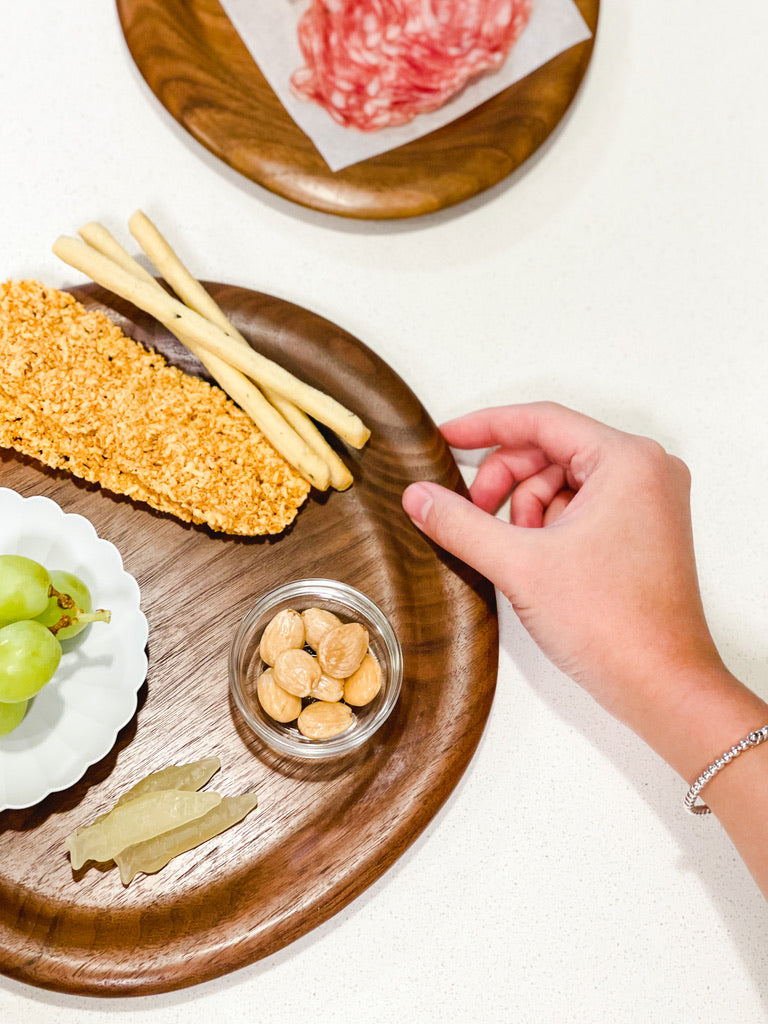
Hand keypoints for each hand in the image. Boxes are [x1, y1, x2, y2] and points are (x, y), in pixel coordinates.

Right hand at [402, 402, 720, 723]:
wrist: (661, 687)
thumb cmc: (615, 626)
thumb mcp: (520, 566)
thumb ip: (460, 523)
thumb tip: (418, 495)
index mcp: (628, 461)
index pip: (541, 420)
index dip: (484, 427)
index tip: (444, 438)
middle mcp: (645, 471)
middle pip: (549, 450)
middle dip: (504, 481)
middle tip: (469, 513)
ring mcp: (647, 502)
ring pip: (561, 481)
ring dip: (525, 510)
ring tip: (514, 553)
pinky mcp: (641, 531)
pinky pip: (579, 507)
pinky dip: (547, 527)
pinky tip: (534, 561)